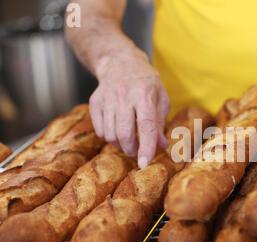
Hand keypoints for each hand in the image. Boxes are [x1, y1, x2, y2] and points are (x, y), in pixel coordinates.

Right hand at [89, 50, 169, 168]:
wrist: (120, 61)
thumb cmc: (146, 83)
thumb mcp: (161, 98)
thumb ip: (161, 123)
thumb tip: (160, 146)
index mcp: (144, 94)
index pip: (145, 126)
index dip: (146, 147)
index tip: (144, 164)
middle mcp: (124, 96)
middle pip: (124, 134)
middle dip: (131, 150)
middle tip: (137, 151)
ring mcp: (106, 98)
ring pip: (110, 135)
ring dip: (120, 145)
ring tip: (128, 141)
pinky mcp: (94, 102)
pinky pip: (99, 130)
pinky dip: (108, 137)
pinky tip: (116, 130)